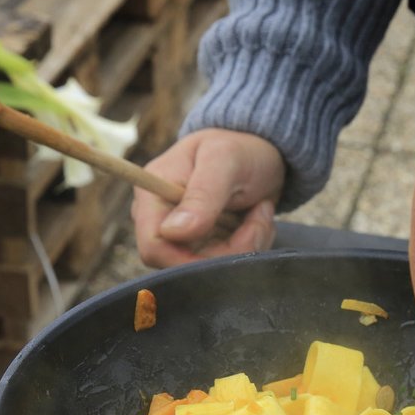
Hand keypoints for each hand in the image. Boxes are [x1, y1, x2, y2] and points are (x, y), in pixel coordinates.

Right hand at [132, 129, 286, 267]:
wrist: (262, 150)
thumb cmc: (239, 147)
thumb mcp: (224, 161)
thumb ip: (201, 195)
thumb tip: (173, 232)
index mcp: (152, 196)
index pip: (154, 248)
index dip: (189, 259)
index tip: (233, 241)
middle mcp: (162, 220)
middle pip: (186, 264)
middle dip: (230, 249)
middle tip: (260, 218)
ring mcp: (184, 236)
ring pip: (211, 267)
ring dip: (247, 245)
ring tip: (262, 212)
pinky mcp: (207, 245)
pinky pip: (227, 263)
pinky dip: (251, 246)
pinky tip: (259, 219)